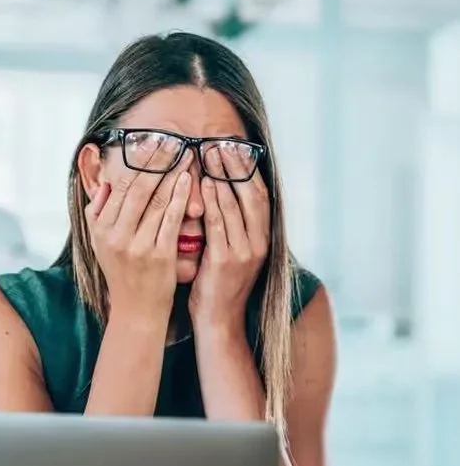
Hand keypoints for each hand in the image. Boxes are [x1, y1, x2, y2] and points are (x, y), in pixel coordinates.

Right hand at [85, 144, 192, 322]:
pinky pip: (170, 219)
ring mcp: (138, 246)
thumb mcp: (100, 245)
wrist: (136, 312)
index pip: (119, 187)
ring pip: (155, 201)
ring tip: (184, 154)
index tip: (150, 143)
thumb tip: (103, 183)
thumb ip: (97, 214)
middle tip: (171, 140)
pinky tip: (188, 180)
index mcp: (100, 229)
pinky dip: (179, 197)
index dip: (136, 163)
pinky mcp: (159, 255)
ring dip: (171, 174)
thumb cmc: (123, 274)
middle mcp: (116, 236)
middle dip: (155, 162)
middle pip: (137, 189)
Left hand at [189, 147, 269, 330]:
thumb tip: (219, 194)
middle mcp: (259, 243)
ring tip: (209, 155)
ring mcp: (245, 253)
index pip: (259, 195)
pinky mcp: (226, 262)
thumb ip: (230, 226)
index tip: (234, 147)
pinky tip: (202, 185)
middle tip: (221, 143)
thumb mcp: (231, 253)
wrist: (219, 322)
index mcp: (263, 239)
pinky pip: (219, 224)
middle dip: (236, 167)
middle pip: (251, 194)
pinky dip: (212, 202)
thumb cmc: (218, 285)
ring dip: (221, 177)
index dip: (247, 170)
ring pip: (235, 206)